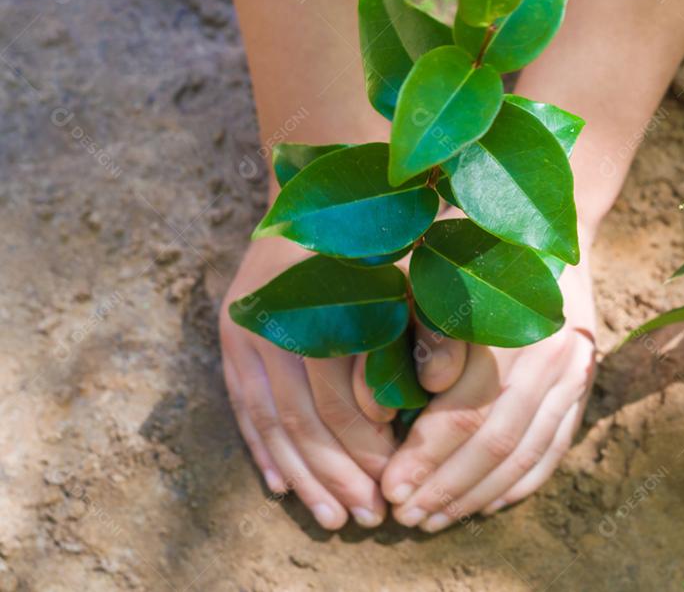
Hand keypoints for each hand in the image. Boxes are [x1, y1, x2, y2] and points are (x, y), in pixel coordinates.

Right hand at [219, 236, 401, 528]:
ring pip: (270, 423)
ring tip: (331, 518)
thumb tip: (428, 389)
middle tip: (369, 516)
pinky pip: (244, 407)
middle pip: (301, 420)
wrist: (317, 190)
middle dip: (337, 475)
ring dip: (302, 476)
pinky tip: (283, 487)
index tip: (394, 477)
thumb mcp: (412, 270)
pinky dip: (263, 450)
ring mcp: (242, 331)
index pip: (336, 399)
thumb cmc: (380, 236)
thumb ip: (423, 325)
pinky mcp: (230, 338)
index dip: (365, 445)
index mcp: (315, 306)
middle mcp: (268, 321)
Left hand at [379, 251, 596, 531]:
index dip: (424, 457)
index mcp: (509, 325)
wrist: (547, 220)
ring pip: (526, 451)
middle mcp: (550, 350)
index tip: (390, 487)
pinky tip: (489, 504)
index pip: (465, 411)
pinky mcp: (585, 380)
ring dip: (479, 494)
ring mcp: (574, 368)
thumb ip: (417, 329)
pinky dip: (522, 482)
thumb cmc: (470, 243)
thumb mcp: (433, 269)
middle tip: (406, 516)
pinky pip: (555, 445)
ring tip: (438, 518)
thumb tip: (395, 397)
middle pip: (496, 441)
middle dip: (446, 487)